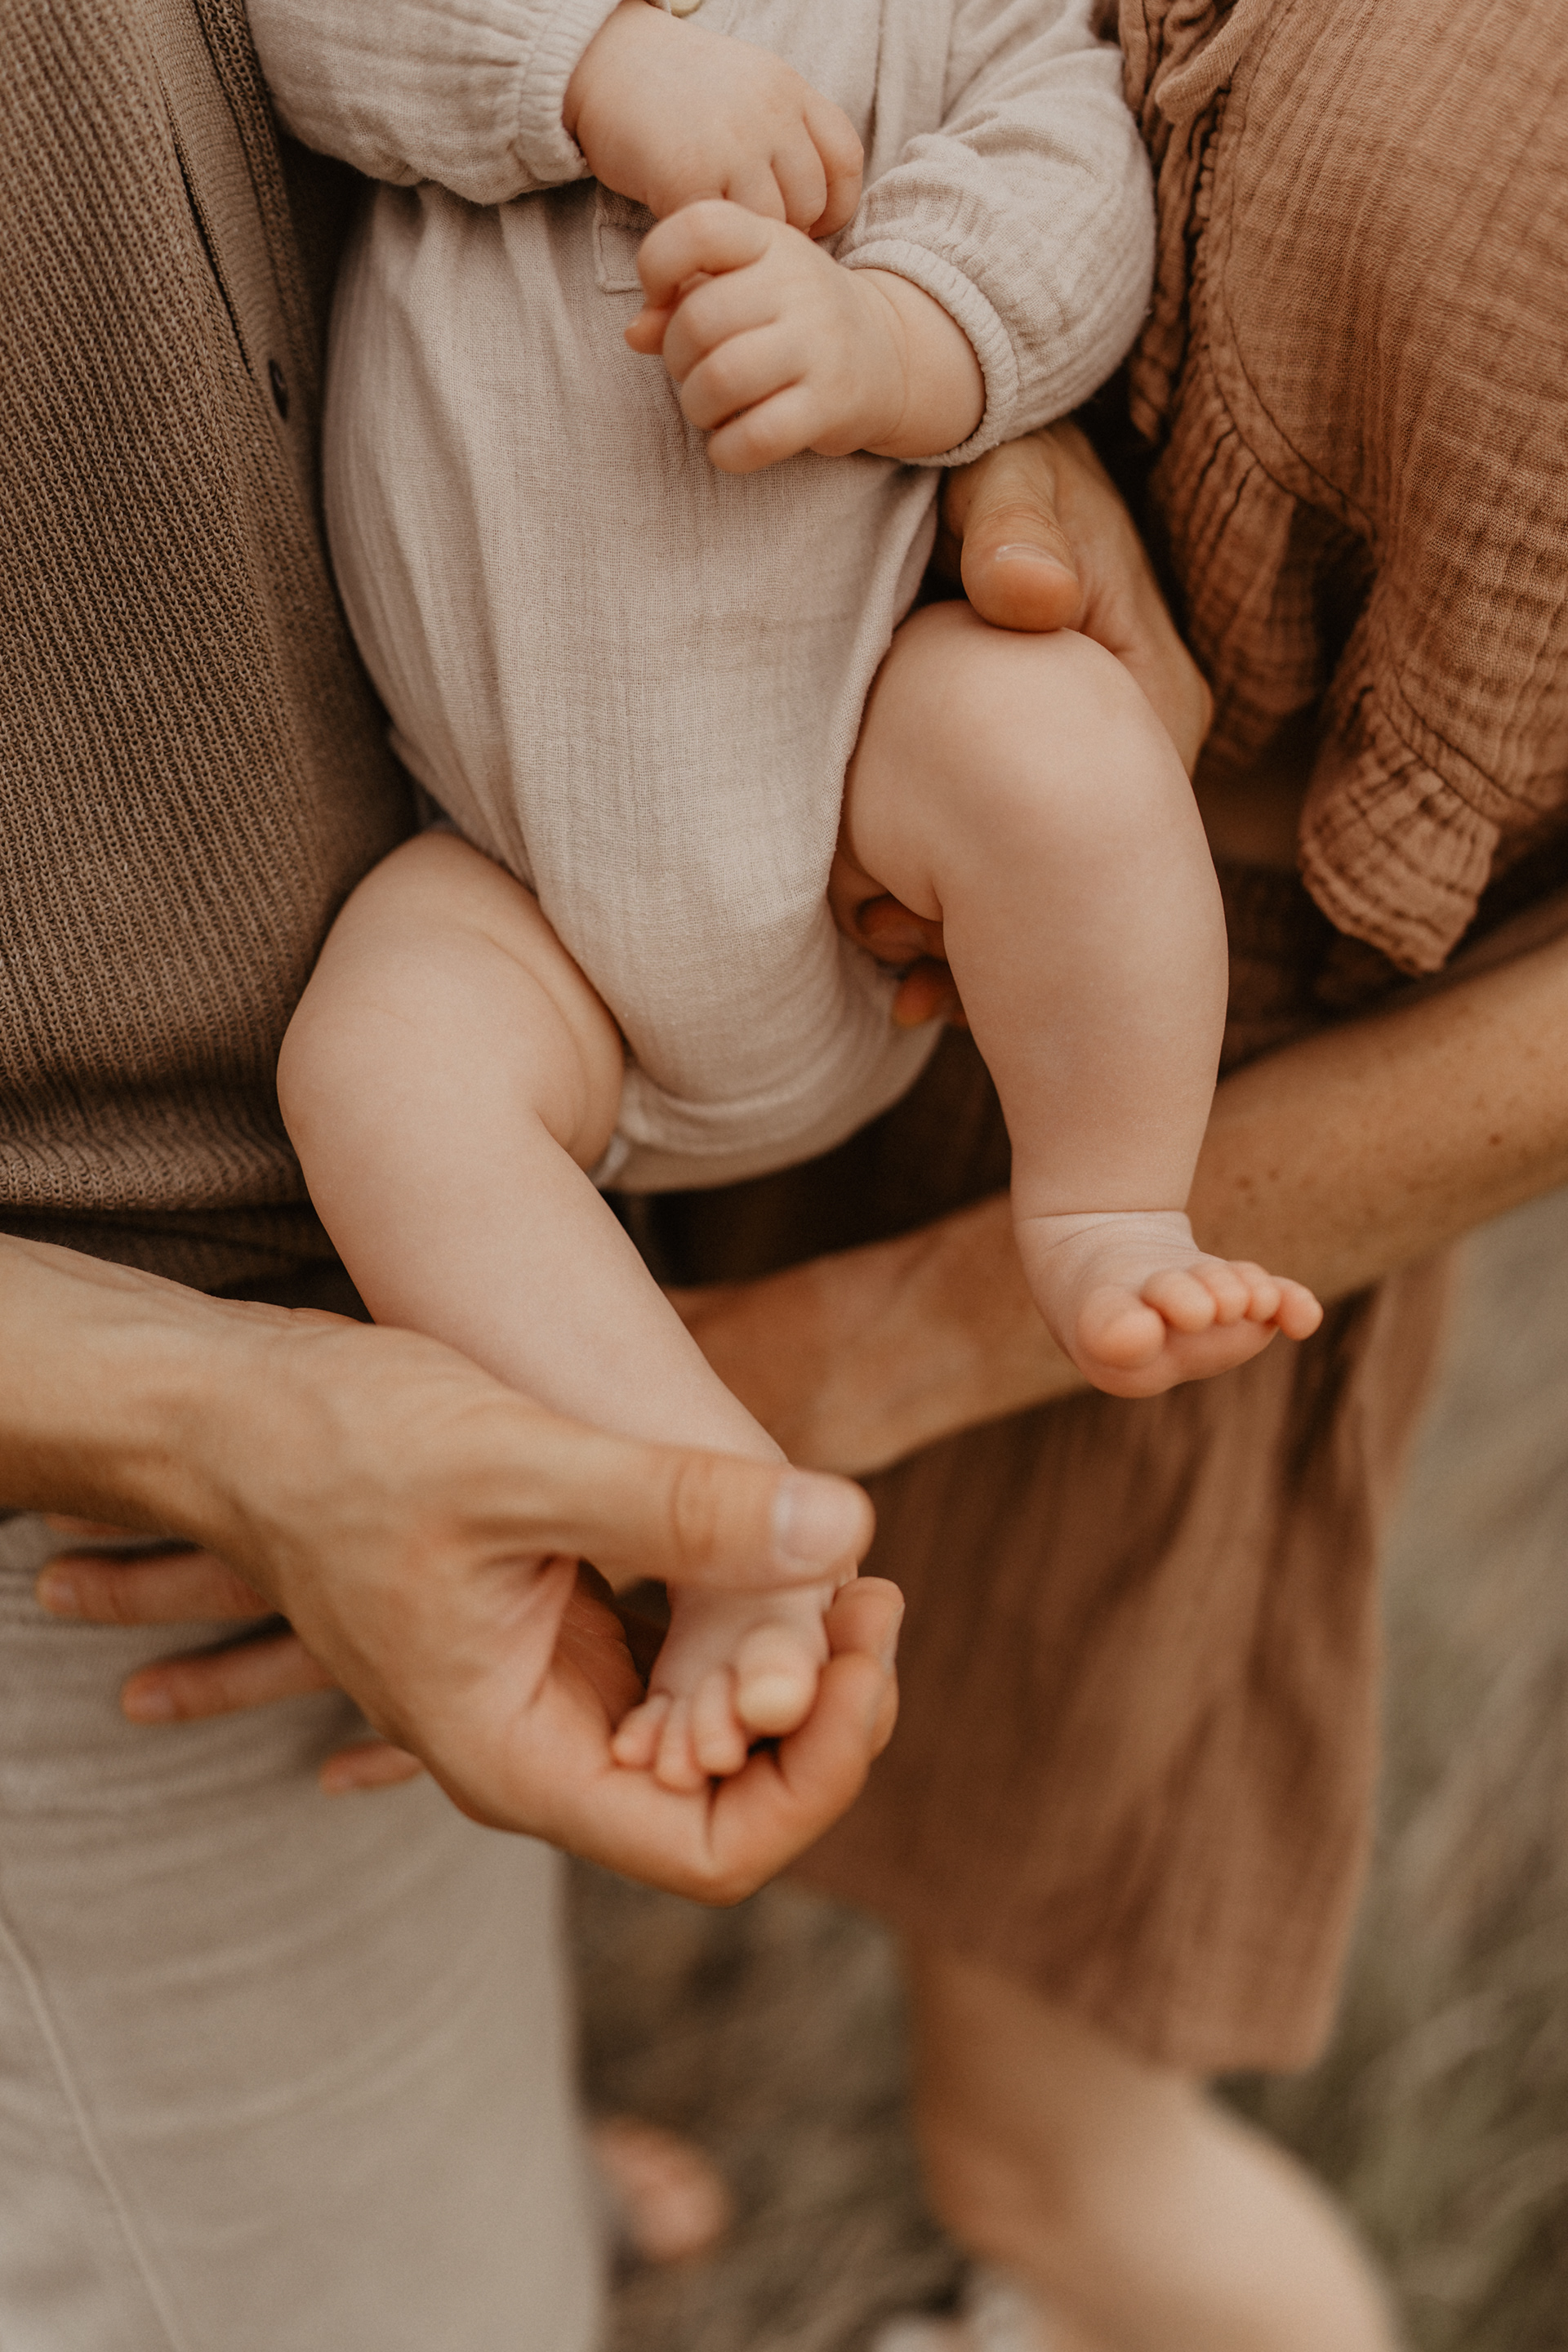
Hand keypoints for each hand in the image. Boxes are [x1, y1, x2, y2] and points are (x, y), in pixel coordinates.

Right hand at [7, 1240, 895, 1895]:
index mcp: (519, 1758)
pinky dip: (745, 1624)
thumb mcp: (518, 1466)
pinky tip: (791, 1547)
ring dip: (798, 1670)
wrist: (236, 1413)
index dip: (819, 1768)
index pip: (716, 1849)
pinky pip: (679, 1665)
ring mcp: (548, 1690)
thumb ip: (679, 1508)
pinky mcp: (556, 1629)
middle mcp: (540, 1746)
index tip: (862, 1643)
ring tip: (858, 1571)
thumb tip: (848, 1530)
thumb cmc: (343, 1445)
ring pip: (713, 1731)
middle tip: (879, 1594)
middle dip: (827, 1713)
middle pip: (733, 1798)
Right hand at [563, 0, 861, 235]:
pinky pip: (722, 235)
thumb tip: (817, 208)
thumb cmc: (675, 91)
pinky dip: (709, 246)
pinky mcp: (690, 174)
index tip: (807, 221)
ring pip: (772, 226)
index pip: (846, 159)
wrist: (603, 60)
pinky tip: (691, 234)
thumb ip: (785, 132)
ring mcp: (732, 143)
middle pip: (811, 202)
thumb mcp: (748, 89)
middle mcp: (770, 112)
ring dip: (747, 244)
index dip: (835, 204)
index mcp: (789, 89)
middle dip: (786, 229)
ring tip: (720, 236)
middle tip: (749, 233)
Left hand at [628, 202, 982, 471]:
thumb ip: (681, 300)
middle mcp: (797, 284)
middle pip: (698, 321)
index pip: (699, 228)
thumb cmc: (791, 319)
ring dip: (697, 406)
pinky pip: (758, 435)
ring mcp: (819, 343)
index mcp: (768, 241)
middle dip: (676, 359)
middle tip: (691, 372)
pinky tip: (729, 444)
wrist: (888, 354)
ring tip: (709, 408)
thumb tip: (635, 333)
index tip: (662, 298)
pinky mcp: (831, 403)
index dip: (657, 263)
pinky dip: (727, 450)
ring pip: (722, 379)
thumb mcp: (742, 287)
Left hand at [829, 422, 1216, 1027]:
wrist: (990, 466)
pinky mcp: (1028, 779)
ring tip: (898, 987)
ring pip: (1031, 884)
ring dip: (965, 937)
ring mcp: (1082, 772)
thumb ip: (1018, 527)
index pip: (1106, 816)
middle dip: (991, 940)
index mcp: (1151, 691)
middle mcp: (1129, 753)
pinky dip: (953, 912)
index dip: (1023, 886)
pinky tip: (902, 973)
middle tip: (905, 984)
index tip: (937, 929)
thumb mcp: (1020, 479)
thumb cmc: (1010, 469)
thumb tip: (1025, 593)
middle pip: (1066, 874)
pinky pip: (999, 863)